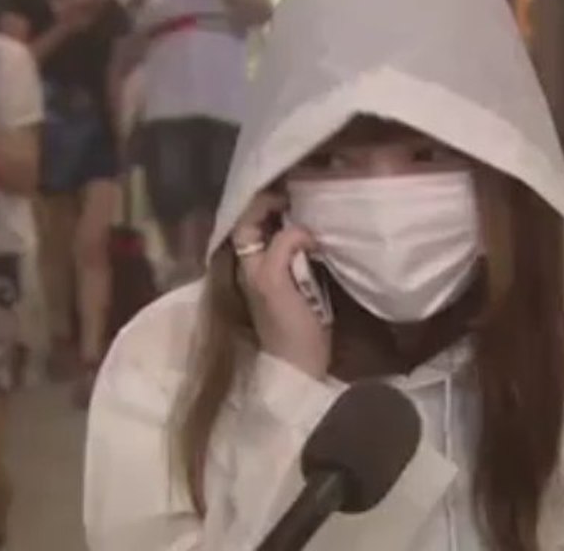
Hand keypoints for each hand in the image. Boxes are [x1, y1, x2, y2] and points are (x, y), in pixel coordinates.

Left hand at [233, 193, 329, 379]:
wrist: (303, 367)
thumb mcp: (277, 283)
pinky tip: (318, 237)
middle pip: (258, 228)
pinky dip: (302, 240)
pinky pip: (292, 254)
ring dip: (290, 223)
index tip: (288, 195)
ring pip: (275, 239)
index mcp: (248, 265)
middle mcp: (255, 268)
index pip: (245, 222)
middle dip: (275, 210)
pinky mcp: (292, 287)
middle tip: (302, 198)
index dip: (261, 205)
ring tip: (311, 210)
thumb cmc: (289, 328)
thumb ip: (282, 248)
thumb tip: (300, 229)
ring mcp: (273, 278)